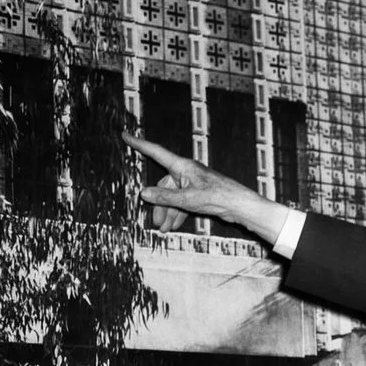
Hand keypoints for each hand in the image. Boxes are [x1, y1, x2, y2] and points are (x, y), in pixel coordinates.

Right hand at [122, 132, 280, 236]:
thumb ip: (164, 197)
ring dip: (168, 213)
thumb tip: (143, 193)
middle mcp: (186, 172)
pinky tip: (174, 226)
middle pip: (164, 186)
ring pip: (173, 197)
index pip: (156, 152)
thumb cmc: (217, 197)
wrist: (240, 206)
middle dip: (159, 205)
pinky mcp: (200, 194)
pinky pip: (183, 202)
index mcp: (182, 166)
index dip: (139, 145)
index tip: (125, 136)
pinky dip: (178, 213)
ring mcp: (193, 183)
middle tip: (156, 223)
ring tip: (164, 229)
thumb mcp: (187, 199)